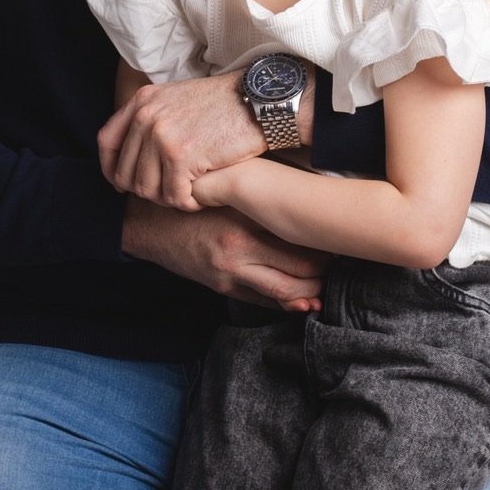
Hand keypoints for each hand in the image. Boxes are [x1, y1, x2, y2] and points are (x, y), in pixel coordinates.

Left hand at [98, 68, 263, 211]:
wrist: (259, 100)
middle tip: (172, 191)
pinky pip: (175, 197)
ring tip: (190, 193)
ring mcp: (162, 137)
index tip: (122, 183)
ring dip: (170, 198)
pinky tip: (203, 197)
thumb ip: (153, 118)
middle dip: (148, 190)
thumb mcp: (178, 97)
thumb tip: (135, 153)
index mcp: (142, 101)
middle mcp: (146, 117)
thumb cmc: (226, 103)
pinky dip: (189, 203)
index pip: (107, 141)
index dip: (111, 168)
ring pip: (149, 190)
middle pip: (127, 173)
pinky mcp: (181, 157)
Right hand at [121, 198, 326, 312]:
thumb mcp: (227, 186)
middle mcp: (239, 248)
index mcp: (244, 216)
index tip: (339, 231)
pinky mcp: (223, 288)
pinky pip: (265, 303)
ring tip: (325, 281)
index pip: (300, 233)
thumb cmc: (195, 198)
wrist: (148, 224)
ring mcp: (231, 273)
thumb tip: (306, 198)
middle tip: (341, 259)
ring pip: (287, 291)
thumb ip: (262, 190)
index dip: (327, 236)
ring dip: (312, 290)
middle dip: (327, 269)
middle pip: (302, 268)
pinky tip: (303, 298)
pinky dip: (288, 303)